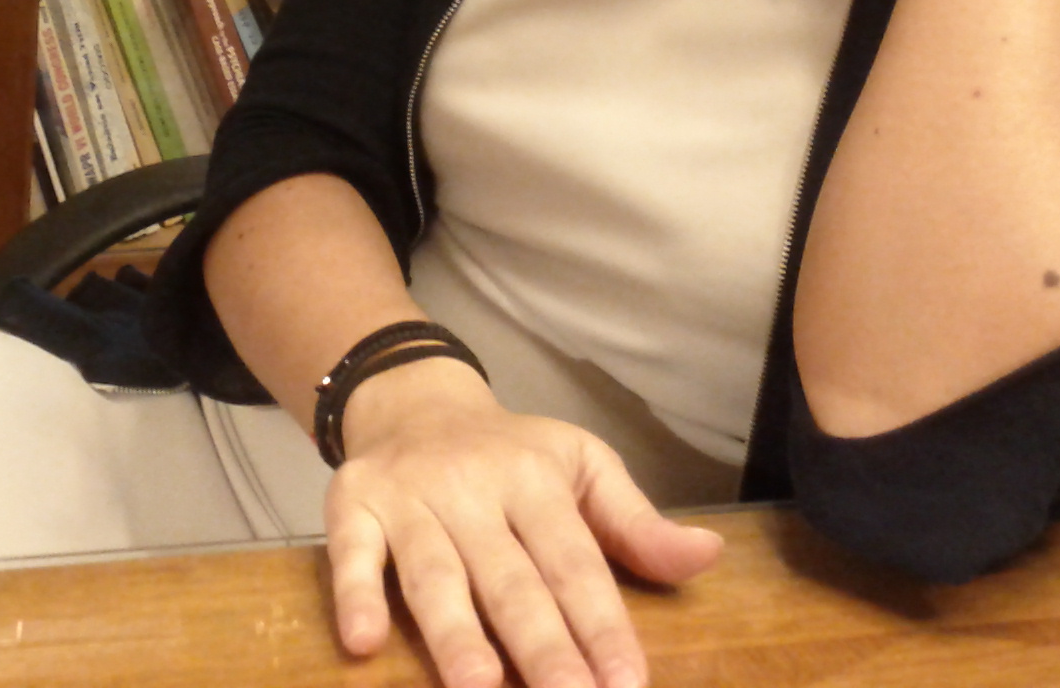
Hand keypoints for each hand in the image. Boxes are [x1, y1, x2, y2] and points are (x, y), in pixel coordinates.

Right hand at [325, 357, 723, 687]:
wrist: (413, 400)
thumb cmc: (510, 453)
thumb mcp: (580, 467)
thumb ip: (636, 522)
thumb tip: (708, 557)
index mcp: (536, 478)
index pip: (574, 561)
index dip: (601, 624)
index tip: (628, 684)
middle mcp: (473, 487)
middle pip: (510, 578)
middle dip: (541, 646)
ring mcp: (410, 497)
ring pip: (435, 574)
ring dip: (455, 634)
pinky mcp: (352, 503)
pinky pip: (350, 552)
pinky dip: (354, 593)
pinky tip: (363, 642)